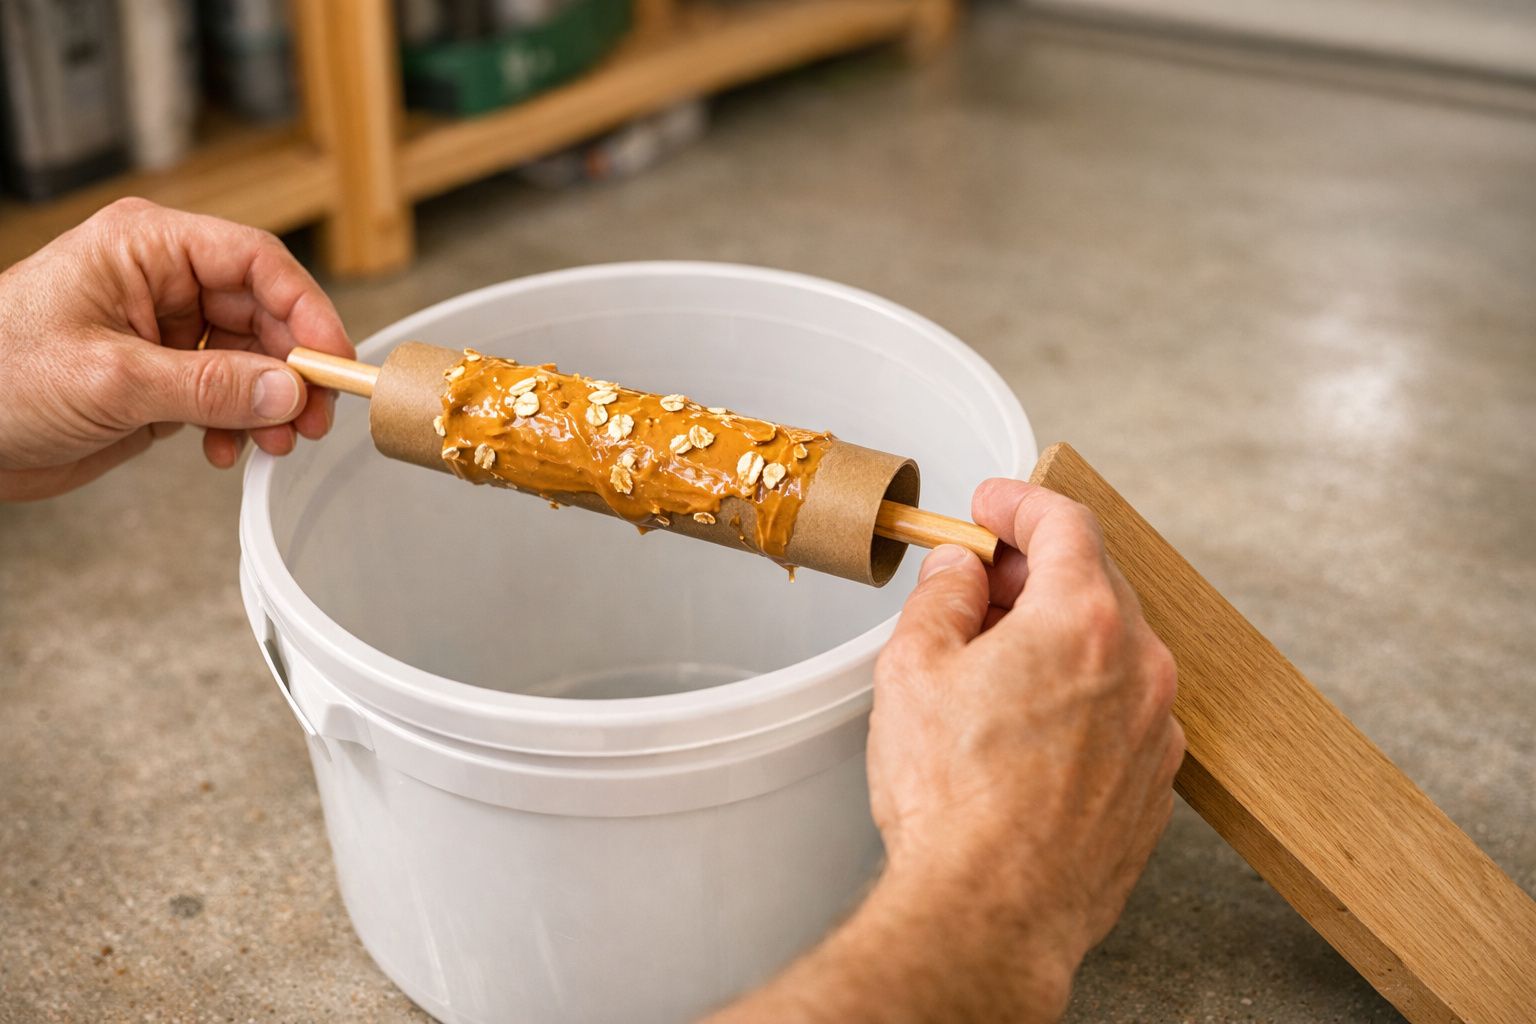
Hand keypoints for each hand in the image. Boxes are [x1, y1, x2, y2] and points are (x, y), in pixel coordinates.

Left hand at [0, 198, 352, 499]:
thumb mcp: (112, 380)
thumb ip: (210, 386)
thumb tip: (288, 390)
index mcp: (148, 248)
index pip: (257, 263)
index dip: (305, 311)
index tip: (333, 362)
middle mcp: (161, 282)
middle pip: (265, 314)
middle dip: (292, 370)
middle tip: (311, 418)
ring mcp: (163, 331)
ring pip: (253, 359)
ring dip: (269, 405)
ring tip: (271, 443)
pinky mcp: (160, 377)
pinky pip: (226, 394)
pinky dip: (238, 424)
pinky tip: (224, 449)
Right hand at [866, 479, 1185, 1011]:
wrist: (992, 913)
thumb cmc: (951, 798)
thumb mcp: (914, 669)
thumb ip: (943, 598)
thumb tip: (960, 571)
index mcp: (1084, 621)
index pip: (1067, 523)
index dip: (1022, 502)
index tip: (993, 504)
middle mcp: (1141, 667)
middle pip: (1095, 581)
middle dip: (1036, 568)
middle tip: (981, 578)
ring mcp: (1156, 730)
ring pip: (1113, 648)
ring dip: (1059, 634)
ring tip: (994, 659)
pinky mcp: (1152, 784)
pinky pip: (1122, 709)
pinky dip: (1082, 693)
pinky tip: (1028, 723)